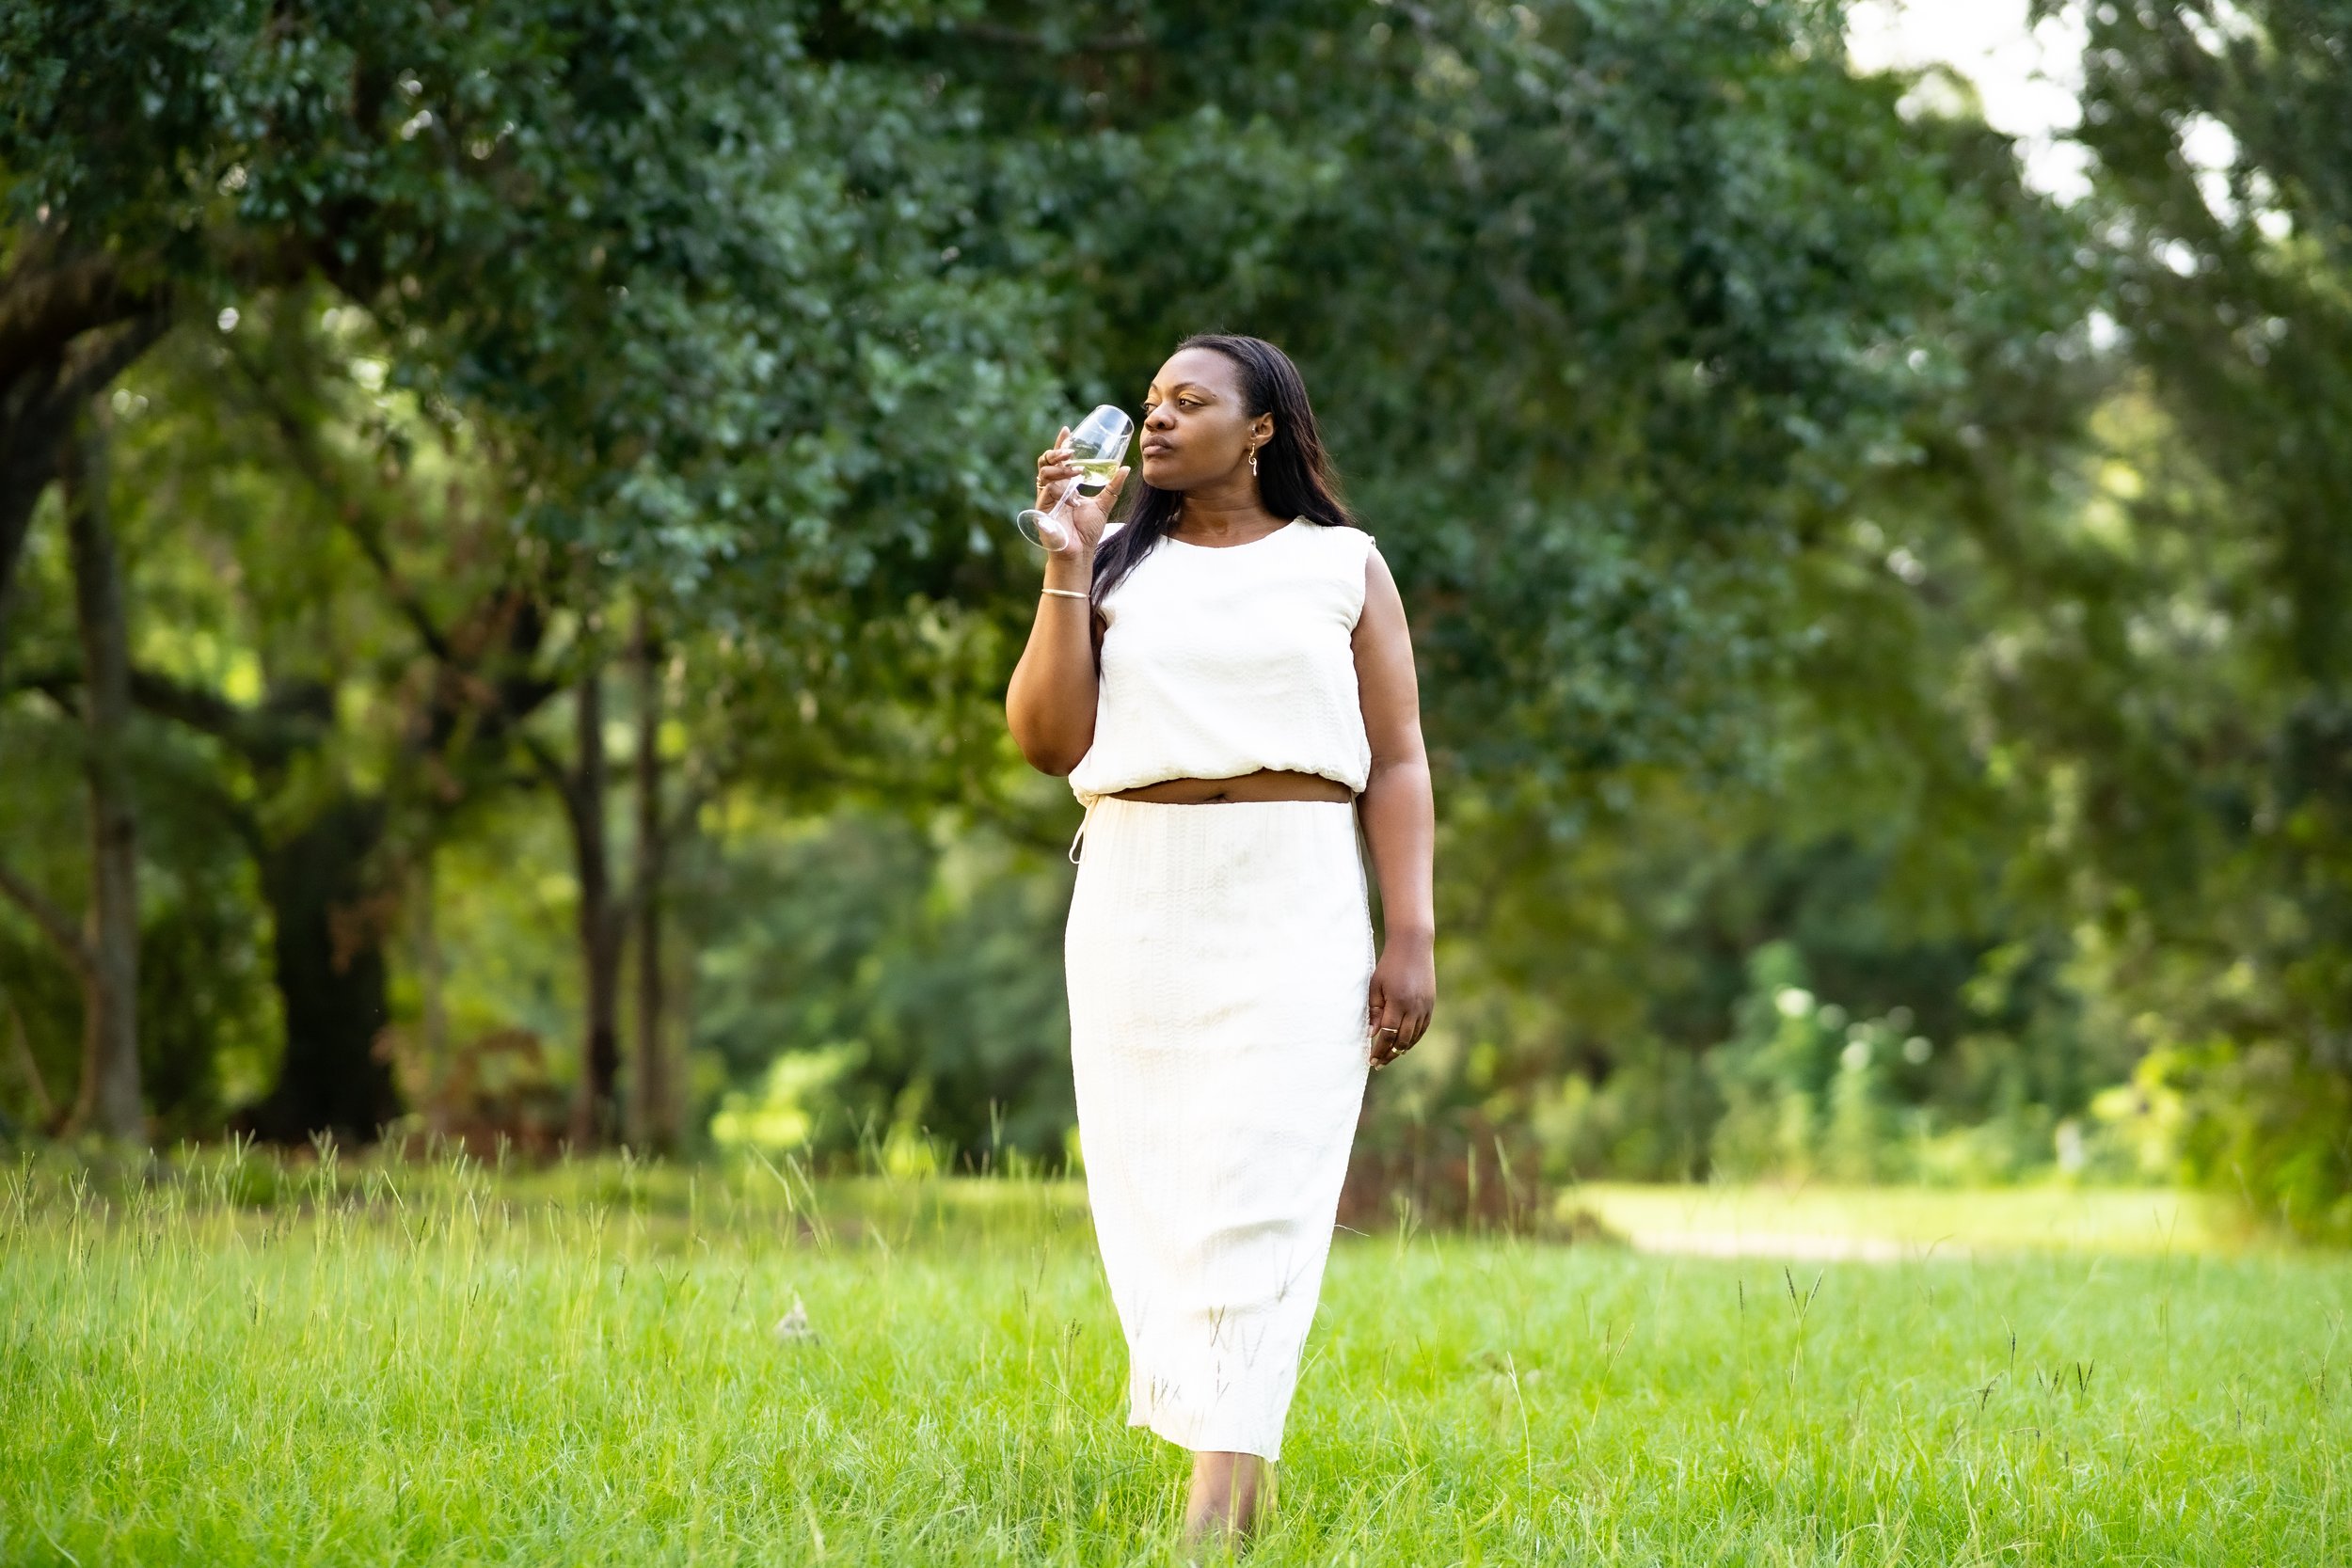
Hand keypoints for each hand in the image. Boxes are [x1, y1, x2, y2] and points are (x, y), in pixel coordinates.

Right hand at [1034, 425, 1130, 554]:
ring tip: (1076, 467)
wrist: (1080, 553)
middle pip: (1047, 462)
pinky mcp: (1043, 507)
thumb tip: (1125, 468)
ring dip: (1060, 467)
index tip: (1068, 430)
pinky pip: (1045, 488)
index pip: (1059, 460)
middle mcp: (1053, 489)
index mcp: (1064, 486)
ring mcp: (1046, 497)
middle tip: (1071, 449)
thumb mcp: (1104, 504)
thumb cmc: (1087, 532)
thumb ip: (1113, 486)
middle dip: (1056, 452)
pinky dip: (1058, 482)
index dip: (1061, 444)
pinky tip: (1072, 482)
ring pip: (1044, 471)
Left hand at [1366, 933, 1433, 1069]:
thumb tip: (1371, 1034)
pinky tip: (1404, 1044)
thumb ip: (1374, 1011)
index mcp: (1398, 1003)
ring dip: (1401, 1049)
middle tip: (1378, 1064)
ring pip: (1414, 1037)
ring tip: (1389, 1057)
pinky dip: (1413, 1039)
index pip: (1387, 1035)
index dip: (1379, 1050)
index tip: (1371, 1060)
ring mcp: (1424, 1007)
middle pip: (1402, 1041)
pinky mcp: (1430, 1005)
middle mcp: (1414, 1008)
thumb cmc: (1389, 966)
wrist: (1413, 947)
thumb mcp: (1375, 986)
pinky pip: (1422, 1029)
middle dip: (1389, 1055)